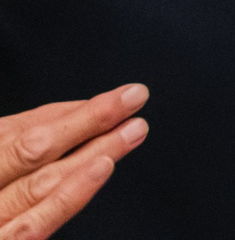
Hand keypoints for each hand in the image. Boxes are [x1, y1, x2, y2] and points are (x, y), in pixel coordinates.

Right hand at [0, 86, 148, 239]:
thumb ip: (5, 149)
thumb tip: (63, 122)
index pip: (12, 133)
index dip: (65, 112)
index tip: (106, 97)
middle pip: (30, 150)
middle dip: (86, 120)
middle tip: (132, 98)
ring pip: (39, 183)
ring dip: (92, 150)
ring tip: (132, 129)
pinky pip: (33, 226)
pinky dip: (68, 195)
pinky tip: (100, 169)